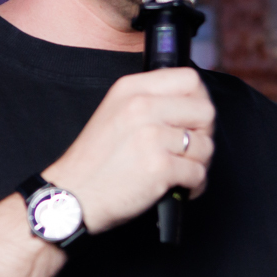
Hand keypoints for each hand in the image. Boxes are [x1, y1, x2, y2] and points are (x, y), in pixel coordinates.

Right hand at [42, 67, 214, 232]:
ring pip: (205, 145)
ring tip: (181, 173)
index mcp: (131, 89)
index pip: (189, 79)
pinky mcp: (159, 167)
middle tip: (189, 150)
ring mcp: (151, 136)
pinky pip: (198, 173)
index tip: (194, 119)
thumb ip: (149, 102)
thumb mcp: (114, 113)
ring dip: (199, 163)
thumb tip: (192, 105)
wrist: (71, 197)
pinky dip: (194, 186)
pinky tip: (179, 189)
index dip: (200, 100)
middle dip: (204, 134)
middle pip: (205, 111)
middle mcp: (141, 107)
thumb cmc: (94, 162)